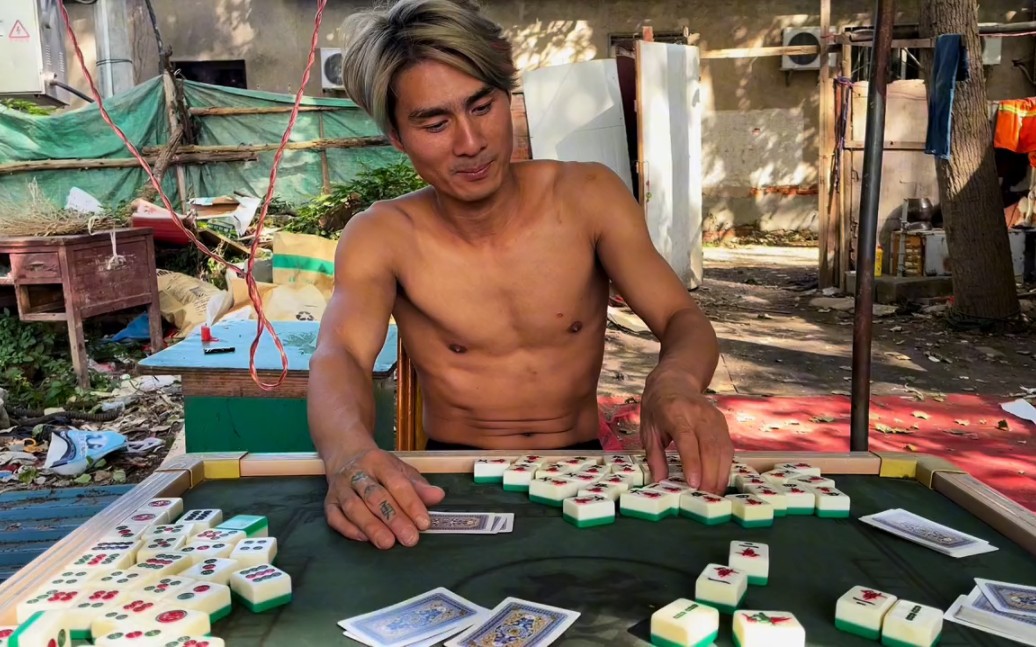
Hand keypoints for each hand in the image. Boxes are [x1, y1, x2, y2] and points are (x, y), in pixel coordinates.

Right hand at [324, 447, 444, 548]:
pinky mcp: (328, 502)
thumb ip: (418, 485)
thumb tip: (438, 496)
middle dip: (393, 518)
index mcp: (378, 461)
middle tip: (409, 538)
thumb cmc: (379, 468)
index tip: (424, 523)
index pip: (396, 483)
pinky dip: (348, 529)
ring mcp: (340, 488)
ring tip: (387, 543)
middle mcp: (356, 473)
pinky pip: (335, 517)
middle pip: (375, 496)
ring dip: (371, 526)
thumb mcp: (400, 470)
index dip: (411, 503)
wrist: (345, 455)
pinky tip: (363, 539)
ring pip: (354, 507)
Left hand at [640, 371, 732, 493]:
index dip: (692, 463)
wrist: (674, 381)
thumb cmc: (657, 407)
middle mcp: (698, 414)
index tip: (693, 484)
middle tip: (704, 498)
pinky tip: (719, 480)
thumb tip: (661, 482)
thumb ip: (654, 457)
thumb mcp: (648, 430)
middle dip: (710, 475)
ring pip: (722, 449)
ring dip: (720, 474)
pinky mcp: (722, 423)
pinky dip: (726, 466)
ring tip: (713, 495)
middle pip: (709, 447)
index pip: (687, 440)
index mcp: (675, 413)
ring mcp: (713, 417)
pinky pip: (727, 447)